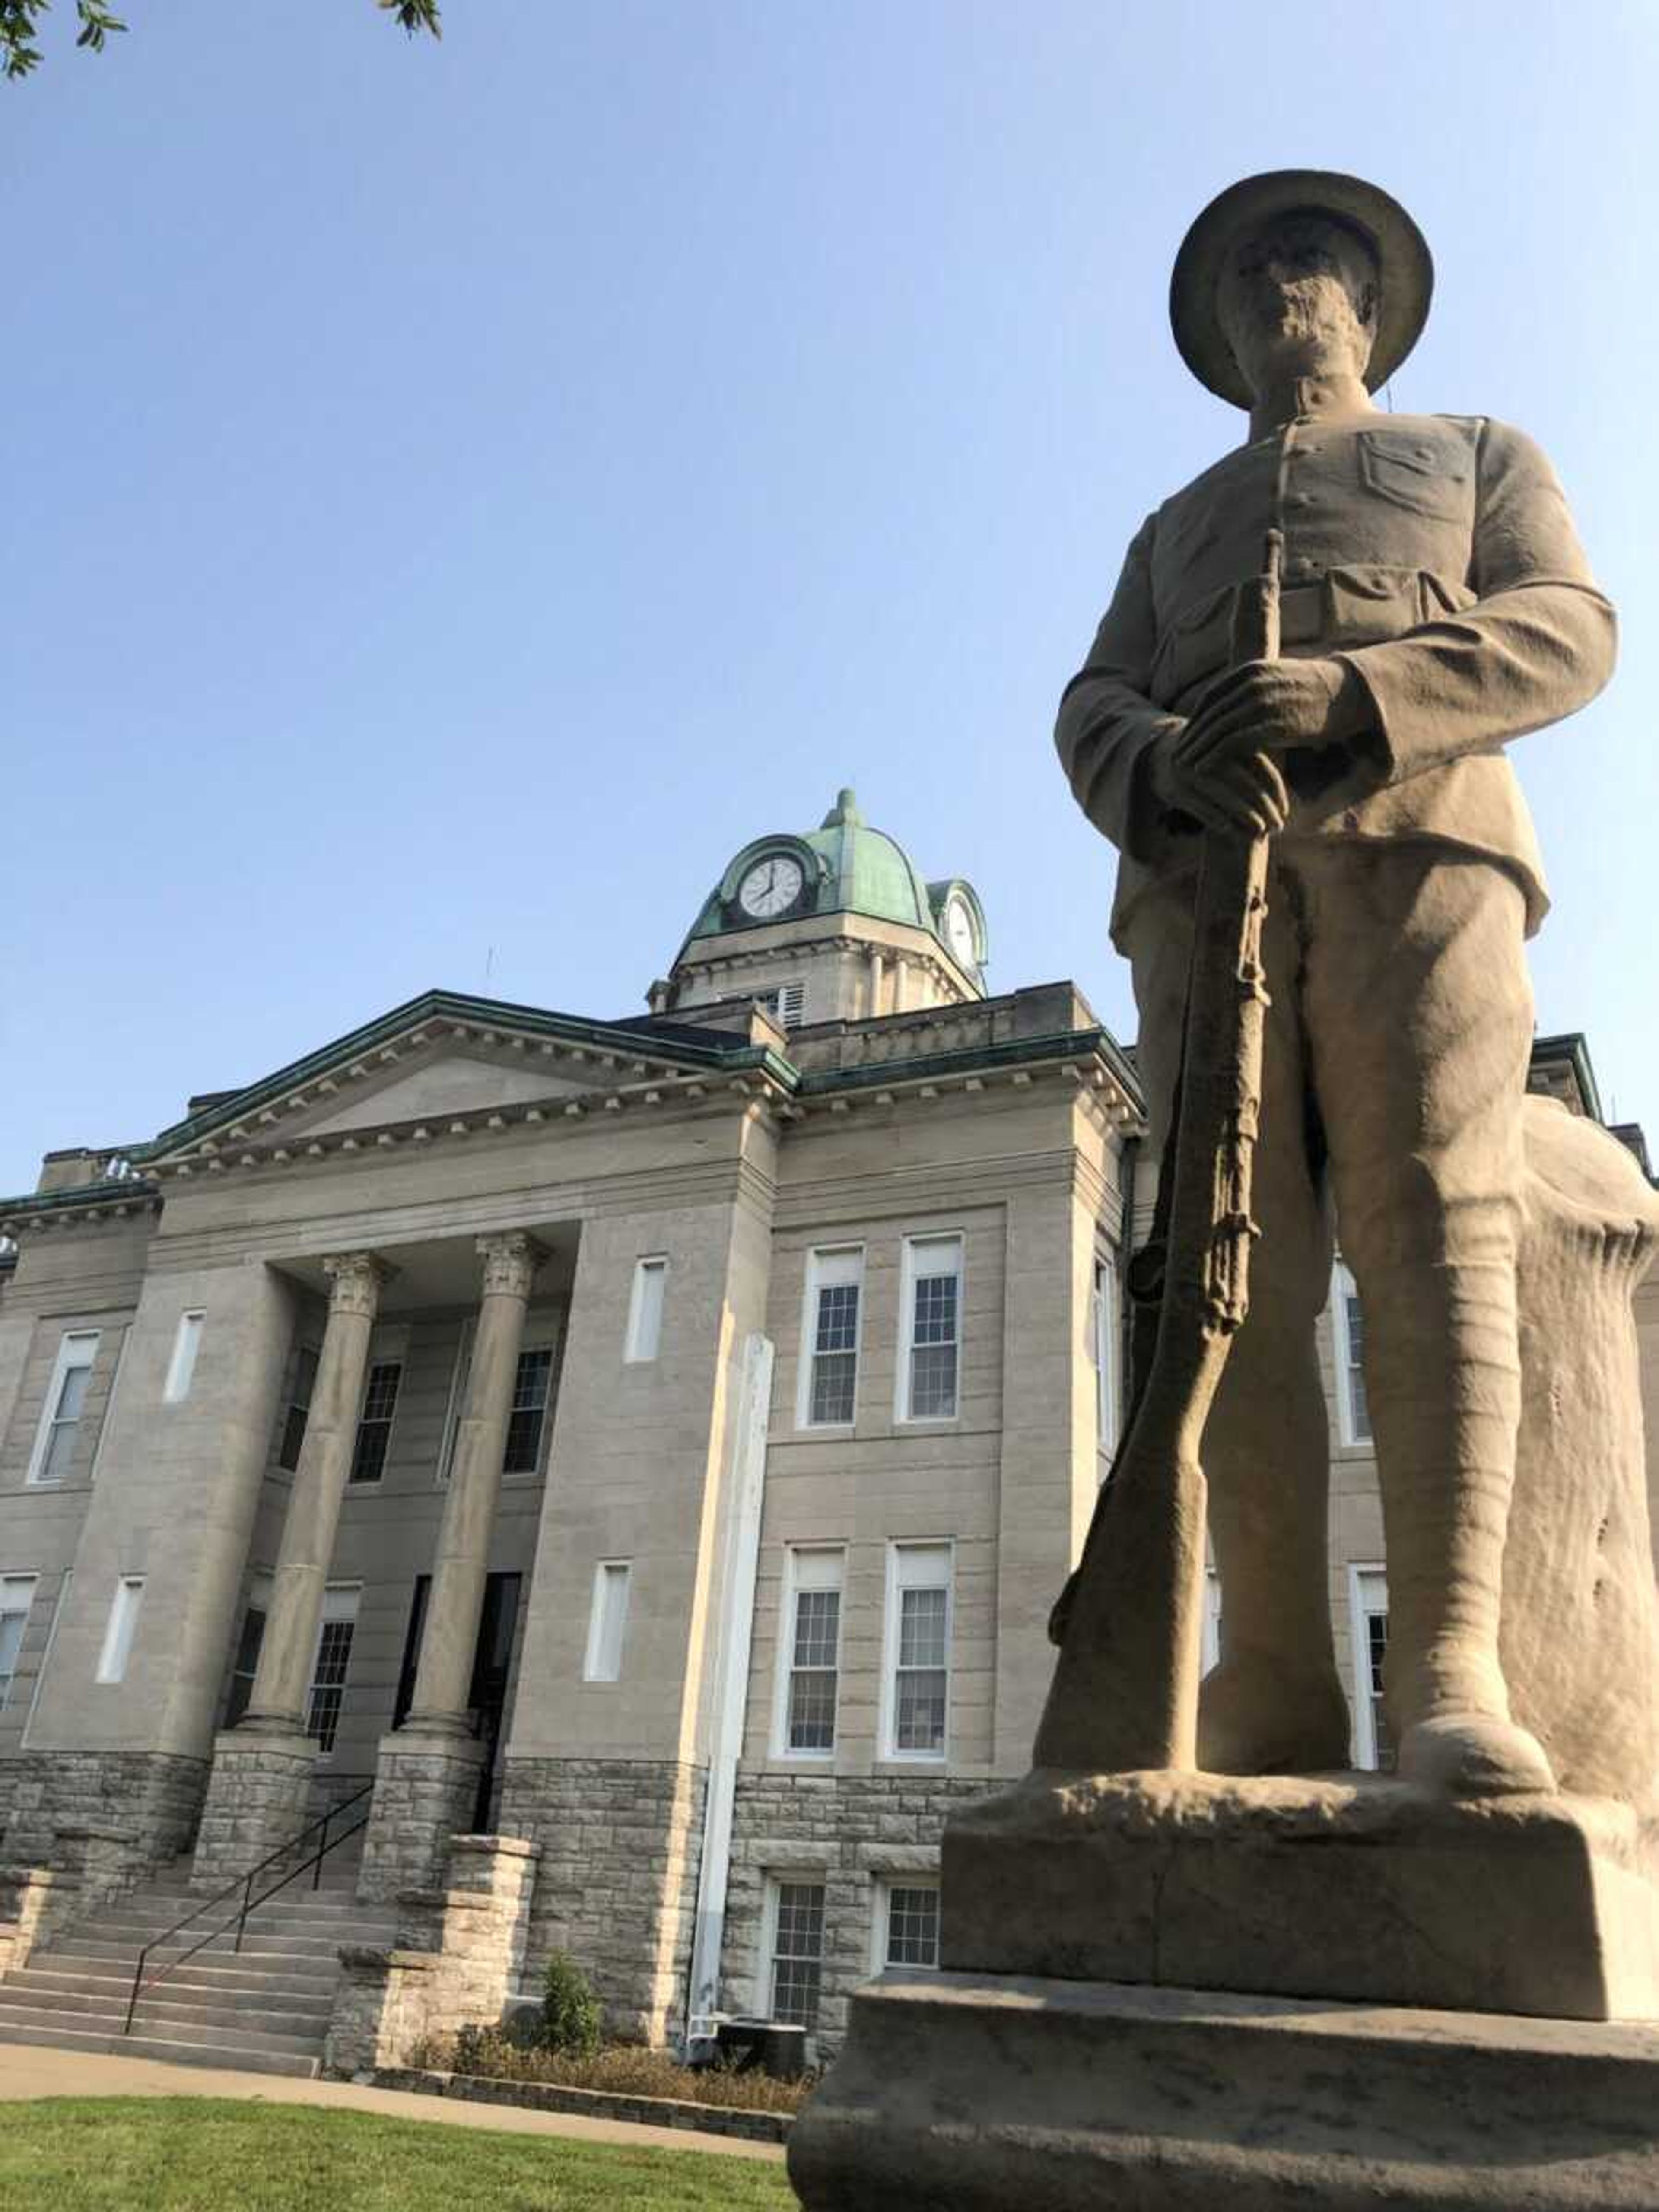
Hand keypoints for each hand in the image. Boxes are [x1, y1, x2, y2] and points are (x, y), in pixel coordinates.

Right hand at [1146, 724, 1288, 837]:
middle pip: (1246, 783)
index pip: (1263, 769)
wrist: (1158, 755)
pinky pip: (1202, 808)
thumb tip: (1291, 792)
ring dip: (1246, 817)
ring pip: (1225, 796)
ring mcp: (1190, 770)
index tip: (1285, 813)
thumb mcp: (1232, 754)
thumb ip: (1257, 764)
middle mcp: (1210, 752)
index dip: (1277, 794)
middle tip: (1278, 827)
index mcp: (1231, 739)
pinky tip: (1234, 832)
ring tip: (1261, 832)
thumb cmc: (1209, 760)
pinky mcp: (1174, 788)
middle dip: (1265, 808)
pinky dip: (1219, 820)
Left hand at [1178, 656, 1367, 772]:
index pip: (1213, 695)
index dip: (1197, 717)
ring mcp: (1262, 703)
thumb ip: (1258, 688)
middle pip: (1210, 712)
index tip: (1186, 734)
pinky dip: (1212, 757)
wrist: (1349, 695)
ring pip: (1217, 729)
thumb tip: (1241, 704)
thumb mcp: (1281, 681)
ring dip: (1197, 749)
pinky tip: (1200, 771)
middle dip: (1192, 735)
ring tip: (1182, 766)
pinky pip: (1232, 743)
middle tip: (1175, 753)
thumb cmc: (1317, 693)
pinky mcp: (1272, 724)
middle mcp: (1253, 683)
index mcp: (1253, 669)